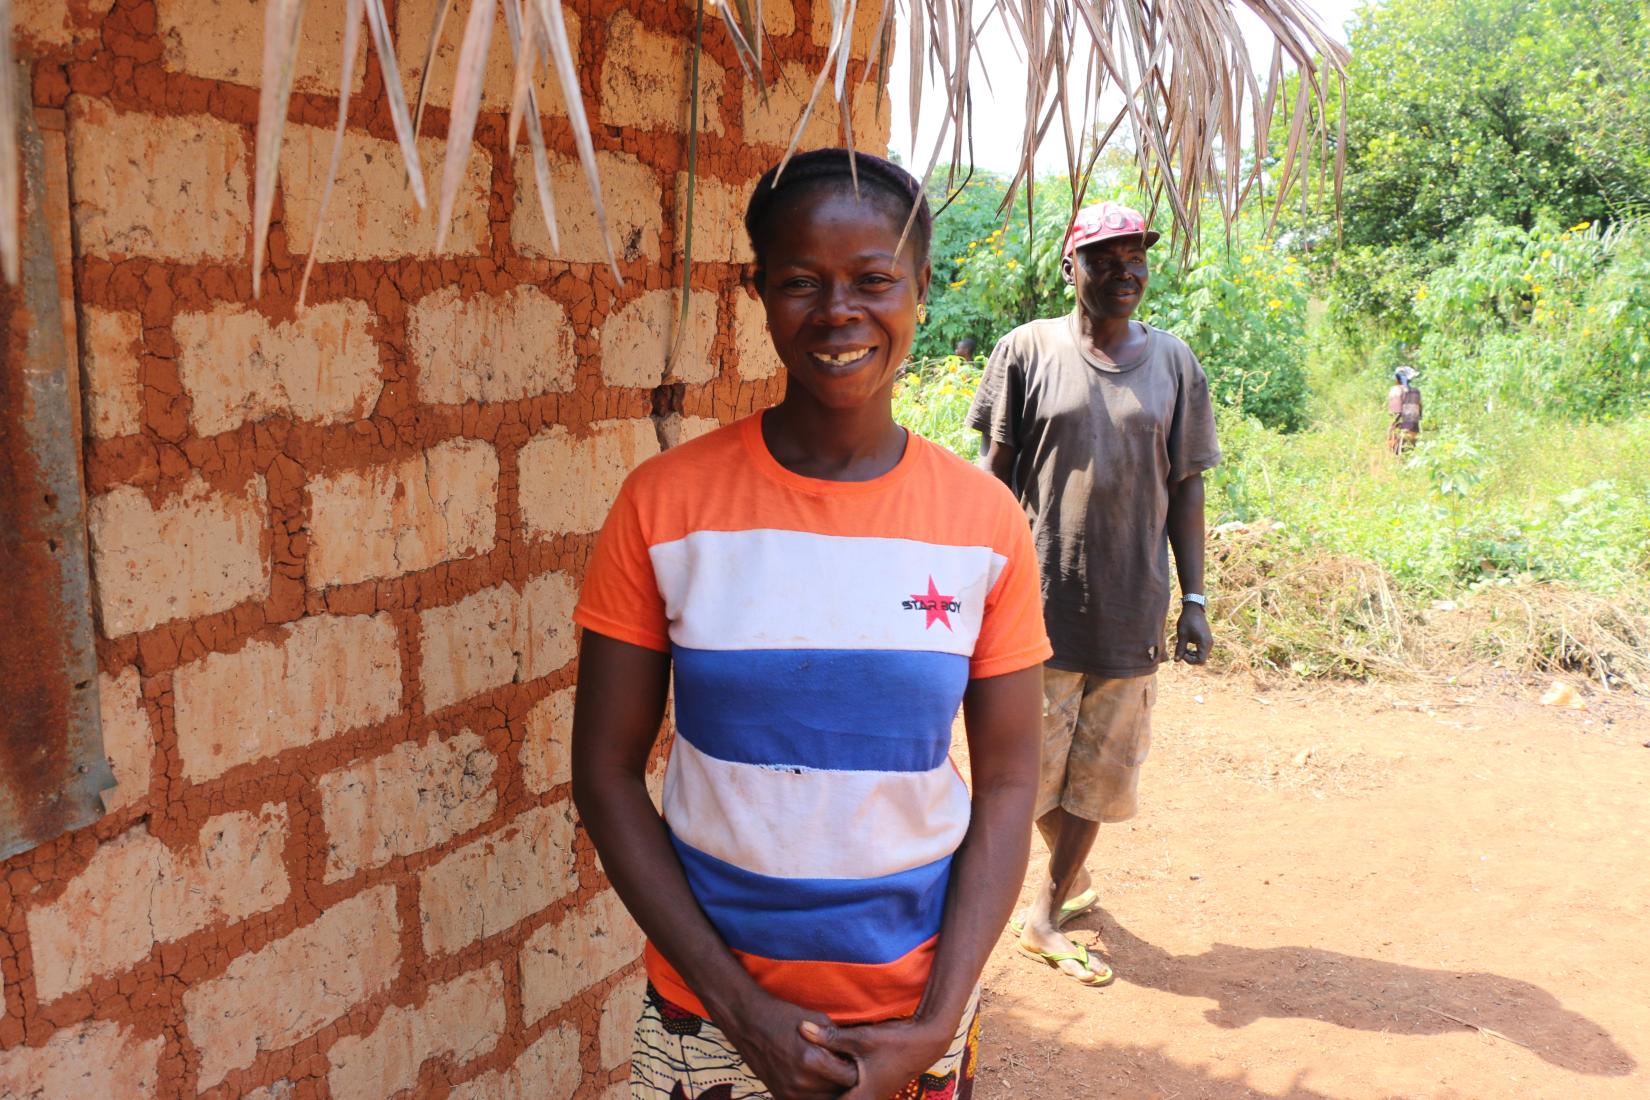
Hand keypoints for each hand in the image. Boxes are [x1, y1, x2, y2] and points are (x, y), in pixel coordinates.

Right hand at [715, 990, 858, 1099]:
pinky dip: (814, 1094)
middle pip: (839, 1092)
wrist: (748, 1022)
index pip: (850, 1077)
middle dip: (844, 1080)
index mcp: (812, 1061)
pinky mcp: (780, 1096)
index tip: (854, 1059)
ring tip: (830, 1073)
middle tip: (843, 1066)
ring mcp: (789, 1092)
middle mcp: (800, 1082)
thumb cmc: (784, 1017)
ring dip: (831, 1090)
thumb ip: (838, 1040)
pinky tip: (815, 1079)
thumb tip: (857, 1054)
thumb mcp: (817, 1020)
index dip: (855, 1068)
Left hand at [798, 1015, 954, 1099]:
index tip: (789, 1089)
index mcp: (861, 1098)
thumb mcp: (861, 1038)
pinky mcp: (873, 1090)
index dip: (808, 1095)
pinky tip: (823, 1078)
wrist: (927, 1042)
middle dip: (814, 1093)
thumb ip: (830, 1037)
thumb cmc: (895, 1041)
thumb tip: (801, 1028)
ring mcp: (871, 1098)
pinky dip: (835, 1089)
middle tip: (791, 1085)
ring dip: (825, 1092)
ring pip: (840, 1098)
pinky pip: (848, 1095)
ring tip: (802, 1083)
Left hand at [1175, 602, 1211, 663]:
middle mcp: (1209, 644)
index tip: (1182, 653)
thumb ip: (1180, 649)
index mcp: (1205, 643)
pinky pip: (1202, 651)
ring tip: (1183, 648)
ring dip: (1192, 655)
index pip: (1200, 661)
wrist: (1194, 609)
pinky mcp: (1206, 640)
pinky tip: (1186, 645)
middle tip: (1181, 651)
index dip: (1190, 660)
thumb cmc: (1187, 620)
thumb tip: (1176, 661)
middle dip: (1191, 658)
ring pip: (1202, 656)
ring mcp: (1209, 642)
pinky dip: (1194, 651)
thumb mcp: (1182, 635)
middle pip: (1202, 660)